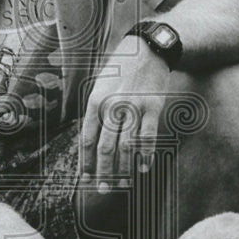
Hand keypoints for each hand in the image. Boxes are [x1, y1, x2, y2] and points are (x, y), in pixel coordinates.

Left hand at [81, 35, 170, 192]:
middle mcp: (112, 107)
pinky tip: (143, 169)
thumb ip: (94, 112)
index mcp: (95, 102)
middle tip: (102, 189)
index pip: (87, 140)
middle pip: (105, 148)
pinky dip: (145, 156)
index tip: (85, 180)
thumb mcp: (100, 86)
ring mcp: (133, 108)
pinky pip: (148, 138)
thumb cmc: (122, 69)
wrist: (148, 49)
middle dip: (102, 172)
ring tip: (122, 184)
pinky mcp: (152, 108)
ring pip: (126, 147)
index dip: (85, 163)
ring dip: (123, 170)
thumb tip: (88, 141)